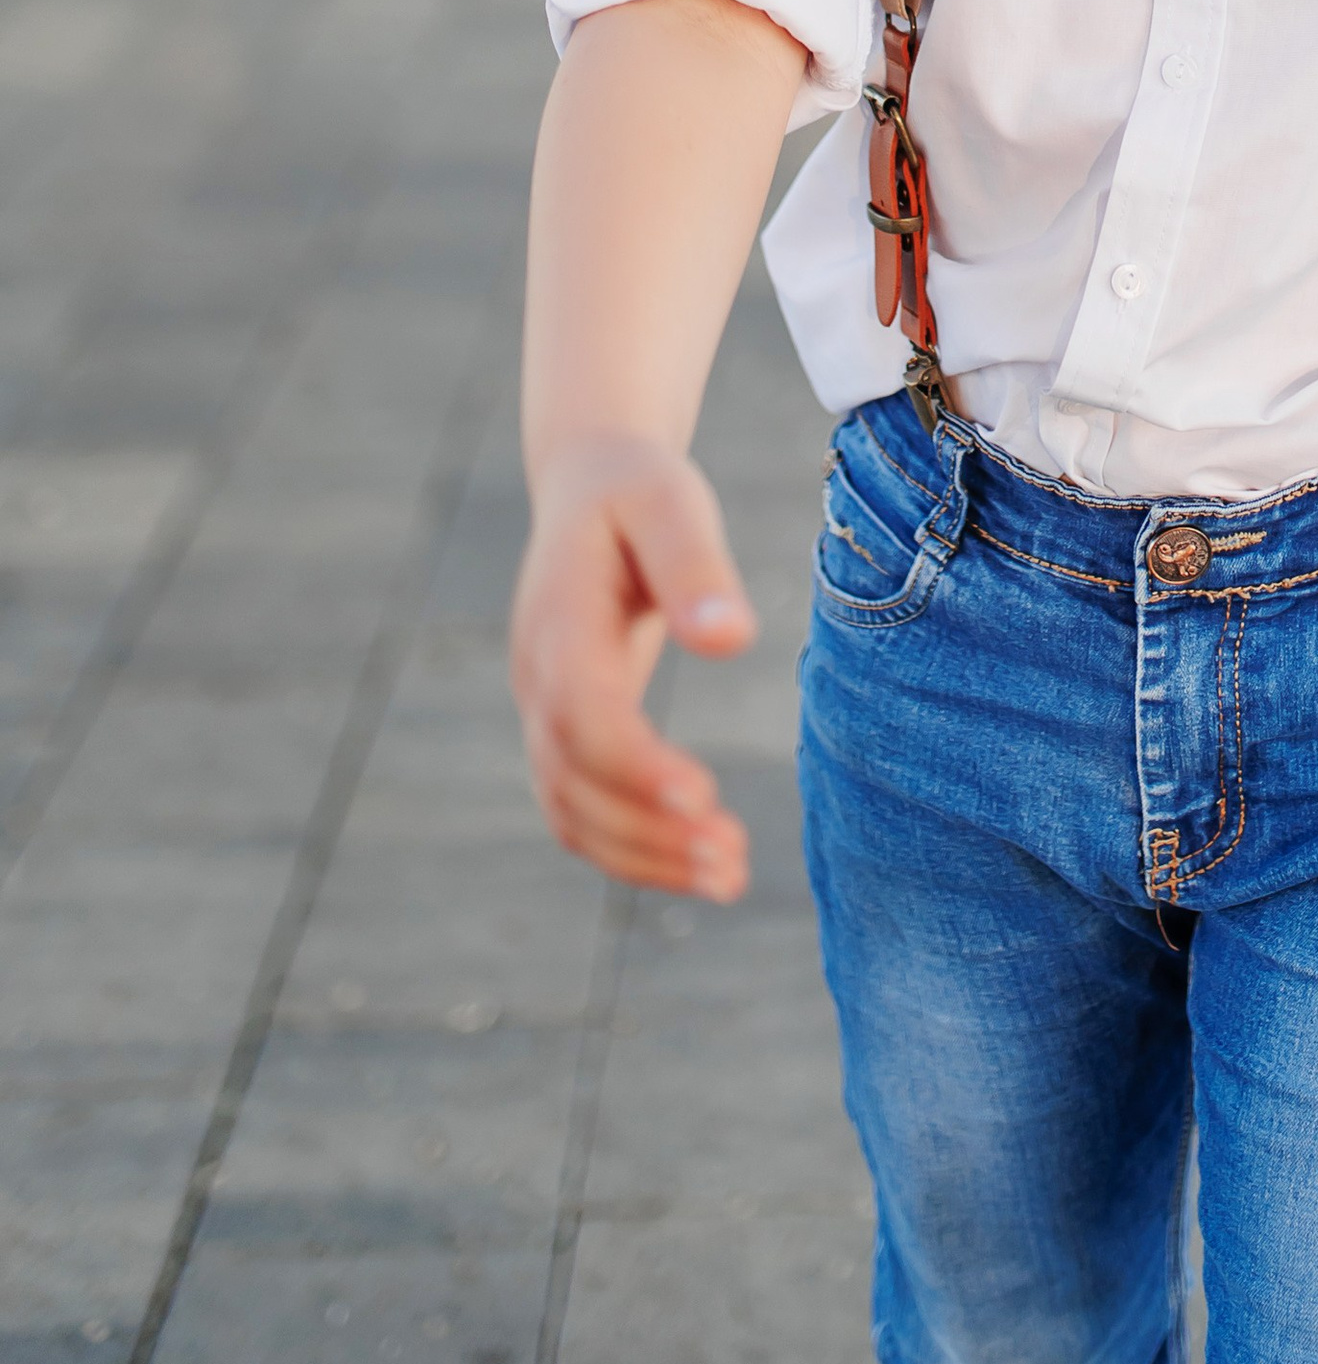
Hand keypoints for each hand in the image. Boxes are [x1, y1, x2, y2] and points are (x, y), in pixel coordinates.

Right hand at [510, 438, 758, 896]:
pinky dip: (635, 849)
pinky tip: (701, 862)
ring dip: (646, 857)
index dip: (635, 763)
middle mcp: (538, 677)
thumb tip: (731, 640)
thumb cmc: (639, 492)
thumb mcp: (670, 502)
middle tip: (732, 860)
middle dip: (649, 831)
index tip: (704, 797)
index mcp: (559, 621)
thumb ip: (696, 566)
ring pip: (573, 812)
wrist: (590, 487)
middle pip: (574, 779)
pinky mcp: (565, 733)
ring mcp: (542, 711)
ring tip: (731, 877)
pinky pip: (582, 812)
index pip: (582, 712)